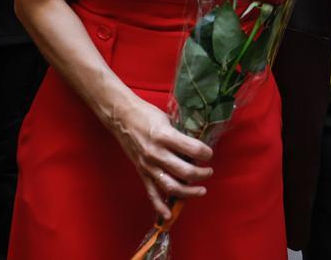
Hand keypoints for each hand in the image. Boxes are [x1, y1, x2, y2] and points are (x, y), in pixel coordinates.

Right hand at [110, 96, 214, 218]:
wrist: (121, 117)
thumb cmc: (147, 114)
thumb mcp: (168, 119)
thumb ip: (181, 134)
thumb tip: (197, 146)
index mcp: (165, 136)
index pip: (193, 149)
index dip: (206, 153)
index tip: (209, 153)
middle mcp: (156, 153)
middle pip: (185, 171)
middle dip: (202, 174)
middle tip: (209, 171)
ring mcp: (148, 165)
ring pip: (172, 186)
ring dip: (189, 191)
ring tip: (201, 190)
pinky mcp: (141, 172)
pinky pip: (151, 193)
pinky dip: (160, 206)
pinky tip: (169, 215)